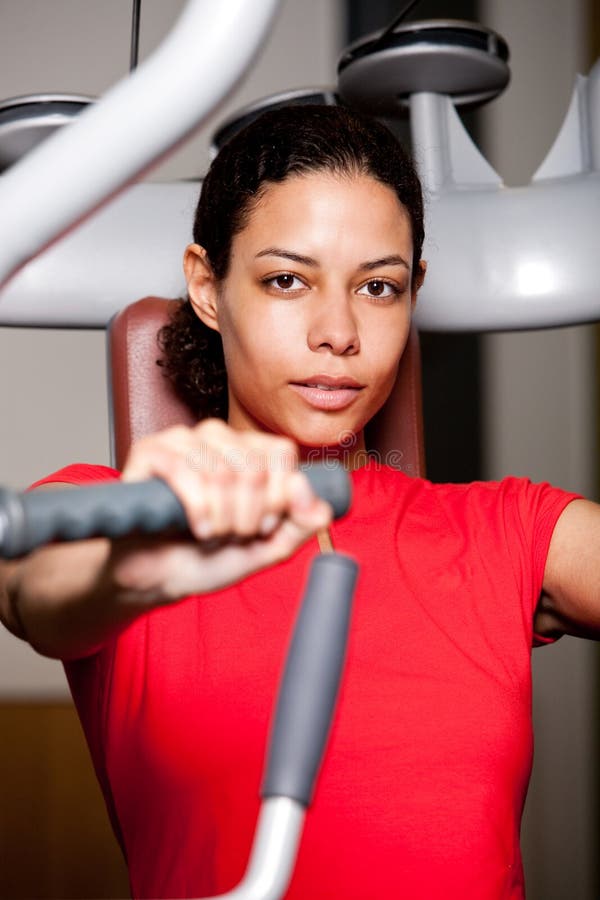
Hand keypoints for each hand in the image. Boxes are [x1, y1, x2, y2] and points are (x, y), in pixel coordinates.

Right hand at [109, 419, 332, 601]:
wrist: (159, 577)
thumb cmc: (210, 557)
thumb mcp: (268, 548)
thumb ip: (301, 526)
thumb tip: (322, 505)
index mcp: (249, 450)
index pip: (282, 453)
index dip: (278, 498)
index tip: (264, 526)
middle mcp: (217, 437)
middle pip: (254, 467)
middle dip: (249, 516)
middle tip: (234, 534)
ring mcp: (182, 440)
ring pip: (222, 471)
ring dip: (223, 518)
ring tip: (212, 534)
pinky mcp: (149, 452)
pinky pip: (185, 471)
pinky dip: (198, 509)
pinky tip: (197, 528)